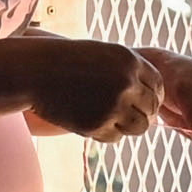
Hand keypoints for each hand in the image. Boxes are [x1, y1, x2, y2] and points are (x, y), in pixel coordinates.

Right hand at [9, 36, 165, 142]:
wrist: (34, 71)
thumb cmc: (67, 61)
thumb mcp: (103, 55)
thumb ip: (129, 72)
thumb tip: (154, 101)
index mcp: (130, 61)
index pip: (158, 86)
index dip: (152, 96)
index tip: (141, 102)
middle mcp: (126, 82)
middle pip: (151, 109)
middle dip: (141, 114)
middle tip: (124, 114)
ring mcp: (113, 104)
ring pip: (139, 127)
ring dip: (127, 127)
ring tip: (109, 120)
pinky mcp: (97, 124)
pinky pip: (115, 137)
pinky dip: (106, 133)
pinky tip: (89, 122)